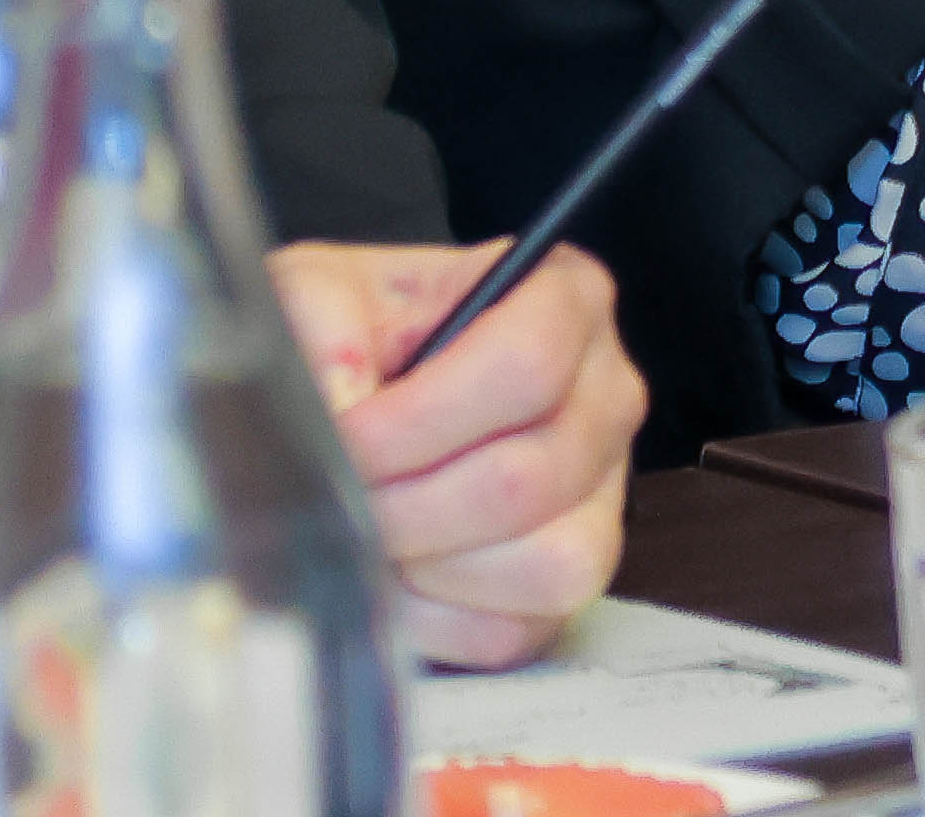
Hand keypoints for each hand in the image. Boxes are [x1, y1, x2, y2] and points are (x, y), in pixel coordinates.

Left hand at [270, 241, 638, 669]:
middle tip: (338, 498)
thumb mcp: (317, 295)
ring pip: (543, 562)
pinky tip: (398, 574)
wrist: (357, 400)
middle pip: (526, 478)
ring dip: (428, 563)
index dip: (420, 419)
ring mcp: (602, 493)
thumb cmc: (348, 339)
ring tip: (373, 532)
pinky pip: (516, 629)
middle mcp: (608, 394)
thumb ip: (320, 329)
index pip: (529, 363)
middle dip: (404, 506)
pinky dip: (436, 620)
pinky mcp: (572, 579)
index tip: (346, 437)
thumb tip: (341, 406)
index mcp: (567, 301)